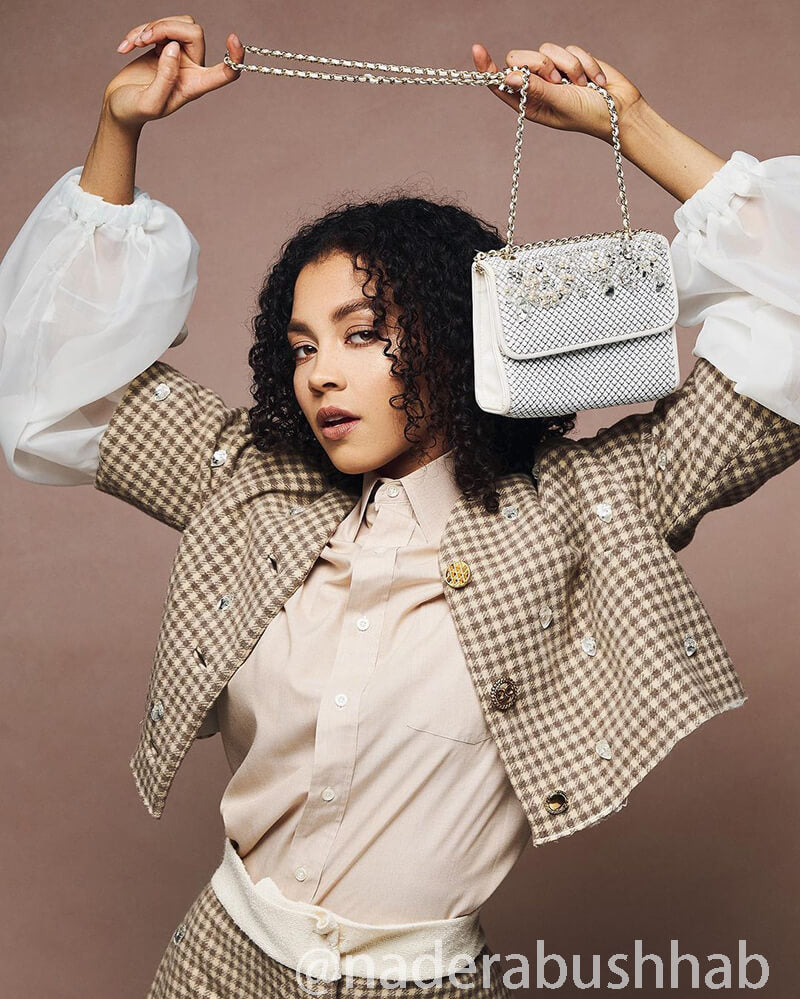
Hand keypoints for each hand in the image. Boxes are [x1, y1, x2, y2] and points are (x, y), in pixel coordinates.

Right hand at [104, 15, 242, 128]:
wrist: (118, 106)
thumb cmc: (134, 111)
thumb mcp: (149, 103)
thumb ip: (165, 78)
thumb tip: (175, 48)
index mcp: (195, 87)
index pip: (226, 73)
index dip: (235, 57)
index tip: (233, 38)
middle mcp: (191, 70)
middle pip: (195, 33)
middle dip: (167, 28)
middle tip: (143, 40)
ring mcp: (178, 57)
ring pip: (179, 24)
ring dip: (154, 27)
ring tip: (134, 43)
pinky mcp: (163, 46)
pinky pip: (161, 25)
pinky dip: (140, 31)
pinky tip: (126, 46)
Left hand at [471, 41, 645, 141]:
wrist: (621, 109)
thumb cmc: (589, 115)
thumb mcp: (560, 104)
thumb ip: (536, 88)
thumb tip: (508, 76)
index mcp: (528, 104)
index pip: (500, 83)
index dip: (487, 67)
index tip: (477, 49)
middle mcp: (537, 87)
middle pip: (520, 59)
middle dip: (538, 64)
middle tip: (556, 78)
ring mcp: (554, 73)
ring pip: (545, 50)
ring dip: (566, 65)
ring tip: (580, 83)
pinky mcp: (570, 60)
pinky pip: (567, 47)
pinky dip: (583, 61)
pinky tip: (594, 79)